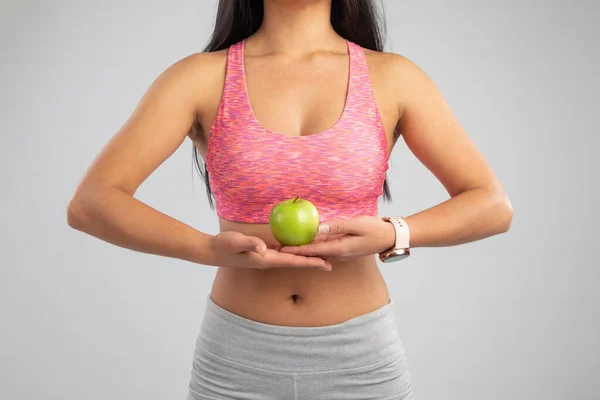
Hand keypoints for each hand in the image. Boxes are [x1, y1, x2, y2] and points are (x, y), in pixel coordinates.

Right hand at [209, 231, 332, 270]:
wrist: (212, 251)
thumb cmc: (223, 246)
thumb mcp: (235, 242)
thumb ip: (249, 244)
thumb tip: (263, 248)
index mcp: (267, 259)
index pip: (293, 261)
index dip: (310, 262)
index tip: (326, 264)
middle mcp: (269, 260)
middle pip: (296, 261)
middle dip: (313, 262)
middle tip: (332, 262)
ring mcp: (266, 257)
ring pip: (291, 257)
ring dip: (306, 257)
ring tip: (321, 255)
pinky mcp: (263, 252)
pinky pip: (283, 251)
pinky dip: (295, 250)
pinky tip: (300, 246)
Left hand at [278, 216, 394, 259]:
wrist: (390, 237)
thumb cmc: (375, 229)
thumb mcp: (357, 224)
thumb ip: (337, 226)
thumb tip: (318, 227)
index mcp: (340, 248)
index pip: (314, 250)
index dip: (297, 250)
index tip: (282, 249)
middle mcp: (338, 253)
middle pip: (313, 253)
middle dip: (296, 251)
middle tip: (278, 248)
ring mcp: (341, 251)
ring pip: (318, 250)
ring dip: (303, 248)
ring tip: (287, 244)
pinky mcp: (344, 247)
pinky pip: (326, 247)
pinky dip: (314, 244)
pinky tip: (306, 239)